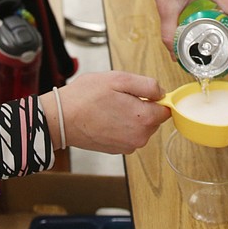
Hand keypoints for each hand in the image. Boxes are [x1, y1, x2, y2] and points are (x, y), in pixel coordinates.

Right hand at [41, 72, 170, 153]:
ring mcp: (127, 146)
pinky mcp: (117, 150)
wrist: (61, 119)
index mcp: (144, 119)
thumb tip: (162, 93)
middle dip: (142, 106)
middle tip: (120, 96)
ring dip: (131, 116)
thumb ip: (147, 85)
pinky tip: (105, 117)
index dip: (156, 98)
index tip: (142, 92)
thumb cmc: (86, 97)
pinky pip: (128, 134)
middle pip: (153, 119)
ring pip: (140, 127)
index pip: (166, 109)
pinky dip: (121, 126)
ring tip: (110, 106)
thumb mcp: (119, 79)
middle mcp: (139, 137)